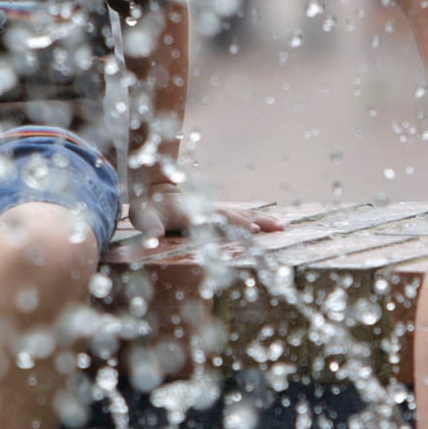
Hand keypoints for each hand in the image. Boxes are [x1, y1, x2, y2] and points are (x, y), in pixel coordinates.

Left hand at [129, 181, 282, 239]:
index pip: (218, 218)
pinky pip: (241, 215)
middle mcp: (208, 209)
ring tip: (283, 226)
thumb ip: (150, 228)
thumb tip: (153, 238)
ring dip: (262, 219)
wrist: (155, 190)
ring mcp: (216, 209)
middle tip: (278, 227)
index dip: (235, 223)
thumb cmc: (148, 209)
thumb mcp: (145, 218)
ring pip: (243, 213)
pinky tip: (271, 223)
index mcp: (193, 212)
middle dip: (258, 221)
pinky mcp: (218, 213)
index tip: (252, 228)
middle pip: (237, 215)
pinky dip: (257, 218)